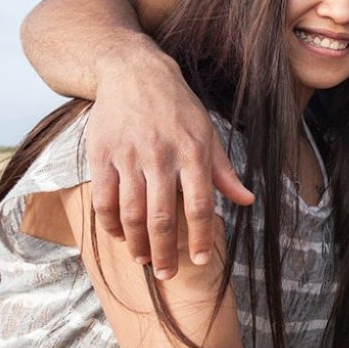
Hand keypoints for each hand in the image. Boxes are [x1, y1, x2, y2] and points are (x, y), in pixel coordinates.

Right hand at [85, 54, 253, 279]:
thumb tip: (246, 200)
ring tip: (144, 259)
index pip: (200, 204)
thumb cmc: (177, 107)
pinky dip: (111, 224)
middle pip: (163, 216)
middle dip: (166, 251)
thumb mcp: (208, 133)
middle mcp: (162, 156)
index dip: (201, 237)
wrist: (133, 73)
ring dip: (138, 243)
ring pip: (131, 212)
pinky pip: (104, 199)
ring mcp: (129, 156)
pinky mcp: (102, 154)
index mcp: (194, 152)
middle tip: (166, 274)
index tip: (200, 261)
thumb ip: (224, 170)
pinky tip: (120, 235)